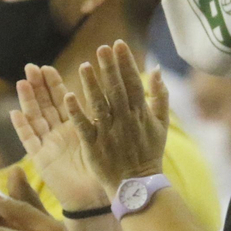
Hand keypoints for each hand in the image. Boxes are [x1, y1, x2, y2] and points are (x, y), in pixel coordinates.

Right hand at [12, 64, 107, 212]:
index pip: (61, 99)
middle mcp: (59, 133)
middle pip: (45, 105)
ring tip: (22, 82)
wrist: (99, 198)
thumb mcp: (105, 136)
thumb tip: (112, 90)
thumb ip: (102, 115)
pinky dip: (22, 127)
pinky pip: (30, 141)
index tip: (47, 67)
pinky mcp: (42, 160)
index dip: (53, 84)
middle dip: (37, 86)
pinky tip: (15, 113)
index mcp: (76, 126)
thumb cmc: (107, 169)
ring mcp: (49, 145)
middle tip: (31, 67)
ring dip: (28, 101)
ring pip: (35, 118)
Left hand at [68, 41, 169, 196]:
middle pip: (116, 90)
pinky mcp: (94, 147)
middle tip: (102, 48)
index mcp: (140, 114)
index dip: (125, 63)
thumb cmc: (149, 153)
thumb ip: (161, 96)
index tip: (118, 44)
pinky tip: (69, 96)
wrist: (137, 186)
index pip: (133, 83)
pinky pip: (84, 127)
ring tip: (84, 66)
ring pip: (99, 105)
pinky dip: (77, 112)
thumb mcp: (161, 124)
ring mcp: (109, 134)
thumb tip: (157, 69)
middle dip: (109, 69)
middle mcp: (125, 121)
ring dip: (92, 86)